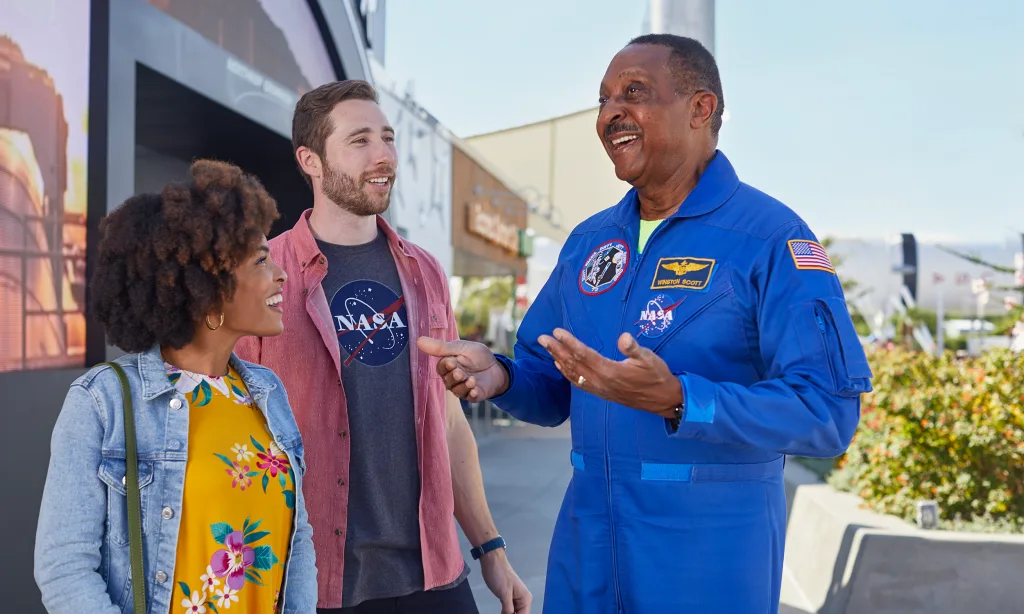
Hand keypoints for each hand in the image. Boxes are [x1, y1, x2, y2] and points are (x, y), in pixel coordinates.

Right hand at [416, 337, 508, 400]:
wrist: (497, 367)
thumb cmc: (477, 355)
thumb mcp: (461, 347)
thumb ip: (441, 347)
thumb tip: (419, 340)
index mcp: (448, 366)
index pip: (441, 368)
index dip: (445, 366)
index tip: (451, 362)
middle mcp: (453, 379)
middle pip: (448, 381)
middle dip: (454, 377)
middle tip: (461, 373)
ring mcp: (463, 388)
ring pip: (457, 391)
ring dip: (464, 385)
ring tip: (472, 380)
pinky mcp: (473, 395)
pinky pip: (469, 398)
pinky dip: (471, 394)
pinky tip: (475, 389)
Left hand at [480, 550, 531, 613]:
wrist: (492, 561)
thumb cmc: (499, 574)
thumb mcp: (504, 594)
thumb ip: (508, 609)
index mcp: (525, 598)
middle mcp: (523, 600)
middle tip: (502, 613)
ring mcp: (515, 599)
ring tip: (501, 612)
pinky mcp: (508, 598)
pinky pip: (509, 610)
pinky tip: (501, 613)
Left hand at [539, 329, 682, 417]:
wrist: (663, 400)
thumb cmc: (657, 376)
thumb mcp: (650, 359)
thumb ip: (634, 349)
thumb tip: (623, 337)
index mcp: (610, 371)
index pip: (584, 355)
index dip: (569, 343)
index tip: (557, 332)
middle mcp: (601, 381)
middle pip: (573, 364)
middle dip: (556, 350)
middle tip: (542, 338)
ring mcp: (600, 389)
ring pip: (574, 374)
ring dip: (558, 360)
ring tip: (547, 348)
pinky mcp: (602, 393)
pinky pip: (579, 383)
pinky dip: (567, 374)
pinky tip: (560, 367)